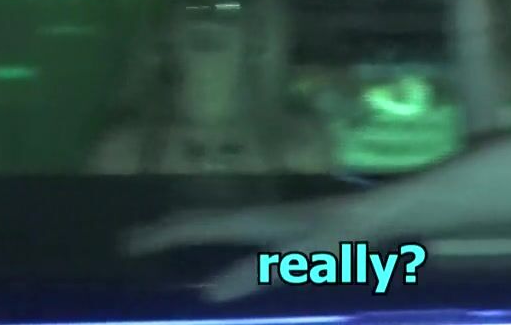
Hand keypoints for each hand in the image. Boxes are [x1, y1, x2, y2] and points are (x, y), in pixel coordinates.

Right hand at [123, 193, 390, 301]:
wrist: (386, 218)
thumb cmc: (344, 236)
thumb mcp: (300, 258)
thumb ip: (257, 273)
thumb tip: (206, 291)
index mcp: (255, 222)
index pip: (196, 225)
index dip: (160, 235)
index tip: (124, 243)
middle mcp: (259, 218)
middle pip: (203, 220)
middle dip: (168, 230)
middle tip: (134, 242)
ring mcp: (275, 225)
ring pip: (221, 226)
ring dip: (192, 234)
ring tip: (168, 247)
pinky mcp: (291, 235)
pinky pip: (241, 238)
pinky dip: (220, 245)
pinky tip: (229, 263)